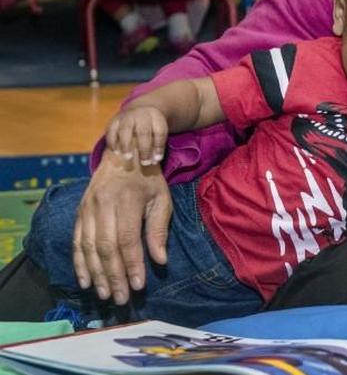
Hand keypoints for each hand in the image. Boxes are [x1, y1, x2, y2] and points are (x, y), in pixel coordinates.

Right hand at [72, 148, 172, 304]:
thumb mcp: (162, 199)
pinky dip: (79, 263)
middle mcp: (102, 205)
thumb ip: (158, 230)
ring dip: (96, 274)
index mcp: (126, 201)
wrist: (123, 155)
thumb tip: (160, 261)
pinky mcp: (79, 212)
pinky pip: (76, 242)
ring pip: (87, 247)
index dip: (132, 264)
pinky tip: (85, 281)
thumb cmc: (148, 181)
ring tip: (105, 294)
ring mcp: (87, 209)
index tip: (138, 285)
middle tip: (122, 298)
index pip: (127, 239)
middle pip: (105, 247)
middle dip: (113, 276)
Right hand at [105, 105, 168, 165]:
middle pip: (143, 131)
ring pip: (125, 129)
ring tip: (128, 158)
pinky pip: (111, 130)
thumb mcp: (158, 131)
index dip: (159, 146)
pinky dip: (112, 142)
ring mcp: (126, 116)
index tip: (157, 160)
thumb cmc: (151, 126)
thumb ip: (157, 144)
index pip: (159, 131)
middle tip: (144, 163)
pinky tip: (115, 152)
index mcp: (156, 116)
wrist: (139, 110)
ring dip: (126, 145)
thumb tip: (153, 161)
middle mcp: (141, 114)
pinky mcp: (114, 119)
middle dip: (144, 148)